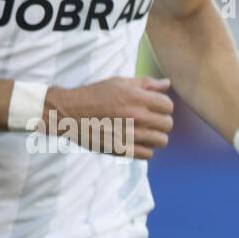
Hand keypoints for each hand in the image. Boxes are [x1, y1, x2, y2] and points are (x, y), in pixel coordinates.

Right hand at [46, 76, 173, 160]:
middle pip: (168, 124)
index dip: (163, 106)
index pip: (168, 106)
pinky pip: (148, 154)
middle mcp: (136, 116)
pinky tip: (136, 143)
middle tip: (150, 121)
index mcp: (137, 97)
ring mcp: (130, 134)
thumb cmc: (95, 95)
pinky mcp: (122, 149)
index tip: (154, 108)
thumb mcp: (119, 82)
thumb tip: (167, 84)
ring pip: (161, 141)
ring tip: (146, 133)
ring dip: (156, 137)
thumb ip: (145, 83)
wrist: (70, 113)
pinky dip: (145, 150)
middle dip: (161, 122)